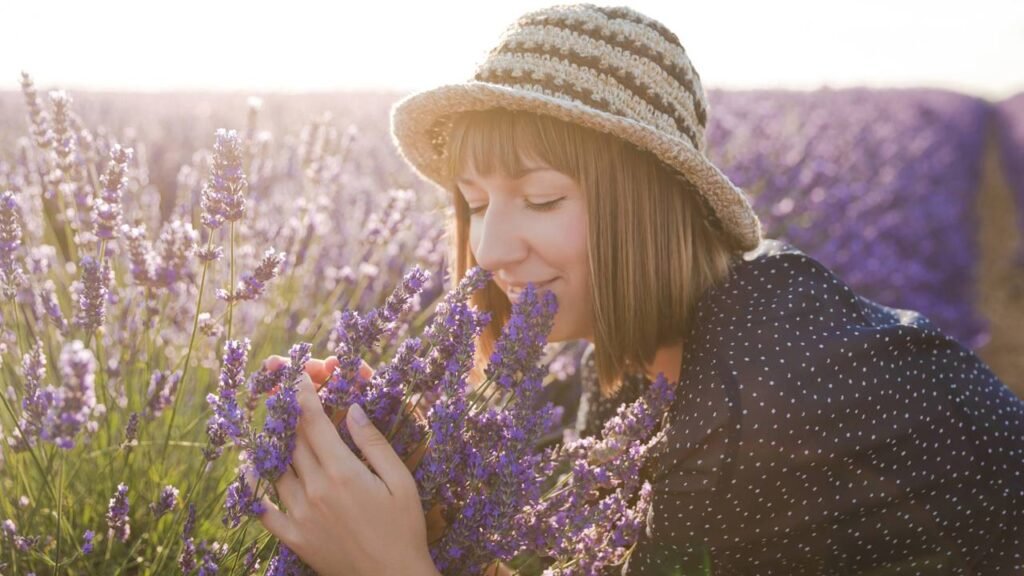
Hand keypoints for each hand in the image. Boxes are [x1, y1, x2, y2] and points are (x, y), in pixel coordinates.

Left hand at [257, 373, 440, 575]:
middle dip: (288, 414)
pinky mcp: (295, 538)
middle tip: (282, 395)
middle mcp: (315, 490)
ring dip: (274, 445)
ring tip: (273, 428)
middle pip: (293, 442)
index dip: (304, 397)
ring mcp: (301, 516)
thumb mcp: (401, 481)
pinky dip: (255, 491)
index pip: (314, 424)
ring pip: (277, 470)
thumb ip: (374, 444)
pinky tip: (251, 474)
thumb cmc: (405, 529)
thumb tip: (353, 410)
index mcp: (343, 473)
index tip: (297, 378)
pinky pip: (265, 512)